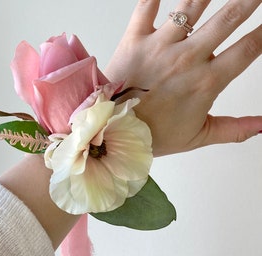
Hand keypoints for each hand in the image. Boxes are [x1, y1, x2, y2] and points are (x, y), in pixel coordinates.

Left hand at [105, 0, 261, 155]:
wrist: (114, 130)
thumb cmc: (154, 135)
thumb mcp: (198, 136)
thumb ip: (233, 129)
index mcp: (205, 82)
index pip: (248, 49)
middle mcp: (186, 59)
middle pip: (227, 19)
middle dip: (247, 1)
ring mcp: (160, 46)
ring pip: (191, 6)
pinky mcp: (135, 40)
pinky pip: (146, 6)